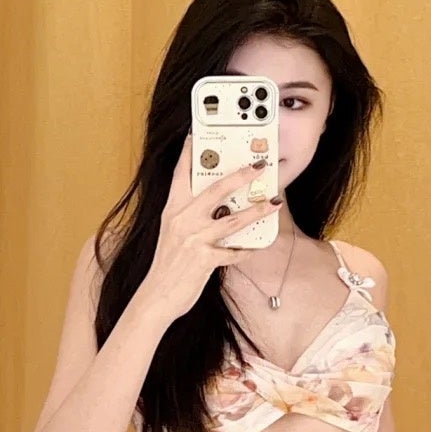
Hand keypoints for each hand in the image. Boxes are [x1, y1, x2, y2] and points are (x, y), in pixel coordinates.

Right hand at [137, 133, 280, 326]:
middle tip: (258, 165)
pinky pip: (233, 252)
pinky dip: (247, 250)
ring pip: (232, 219)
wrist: (156, 296)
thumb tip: (218, 204)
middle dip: (240, 175)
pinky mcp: (203, 259)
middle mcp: (181, 220)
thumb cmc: (167, 264)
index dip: (189, 153)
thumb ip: (189, 215)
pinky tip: (257, 246)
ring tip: (273, 203)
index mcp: (172, 209)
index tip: (197, 135)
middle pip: (215, 190)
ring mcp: (193, 239)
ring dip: (256, 210)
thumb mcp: (172, 232)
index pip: (180, 174)